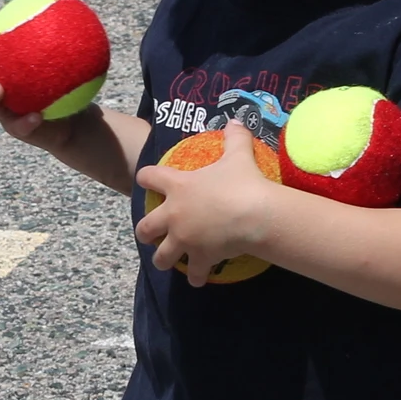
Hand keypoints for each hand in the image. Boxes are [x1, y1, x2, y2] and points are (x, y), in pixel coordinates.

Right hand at [0, 19, 99, 153]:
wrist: (74, 118)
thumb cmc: (68, 83)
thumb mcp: (71, 60)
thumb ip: (67, 40)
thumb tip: (75, 11)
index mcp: (5, 68)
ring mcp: (5, 111)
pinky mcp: (17, 130)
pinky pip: (19, 126)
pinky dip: (26, 121)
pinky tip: (36, 116)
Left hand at [134, 121, 282, 285]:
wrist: (255, 214)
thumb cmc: (242, 182)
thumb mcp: (238, 155)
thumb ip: (234, 138)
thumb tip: (236, 120)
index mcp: (177, 186)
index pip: (148, 177)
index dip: (146, 178)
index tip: (146, 180)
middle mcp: (174, 215)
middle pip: (145, 228)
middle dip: (145, 233)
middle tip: (151, 233)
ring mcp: (185, 239)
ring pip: (161, 257)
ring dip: (163, 259)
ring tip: (168, 260)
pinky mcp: (200, 257)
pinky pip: (194, 273)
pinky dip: (197, 277)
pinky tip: (198, 279)